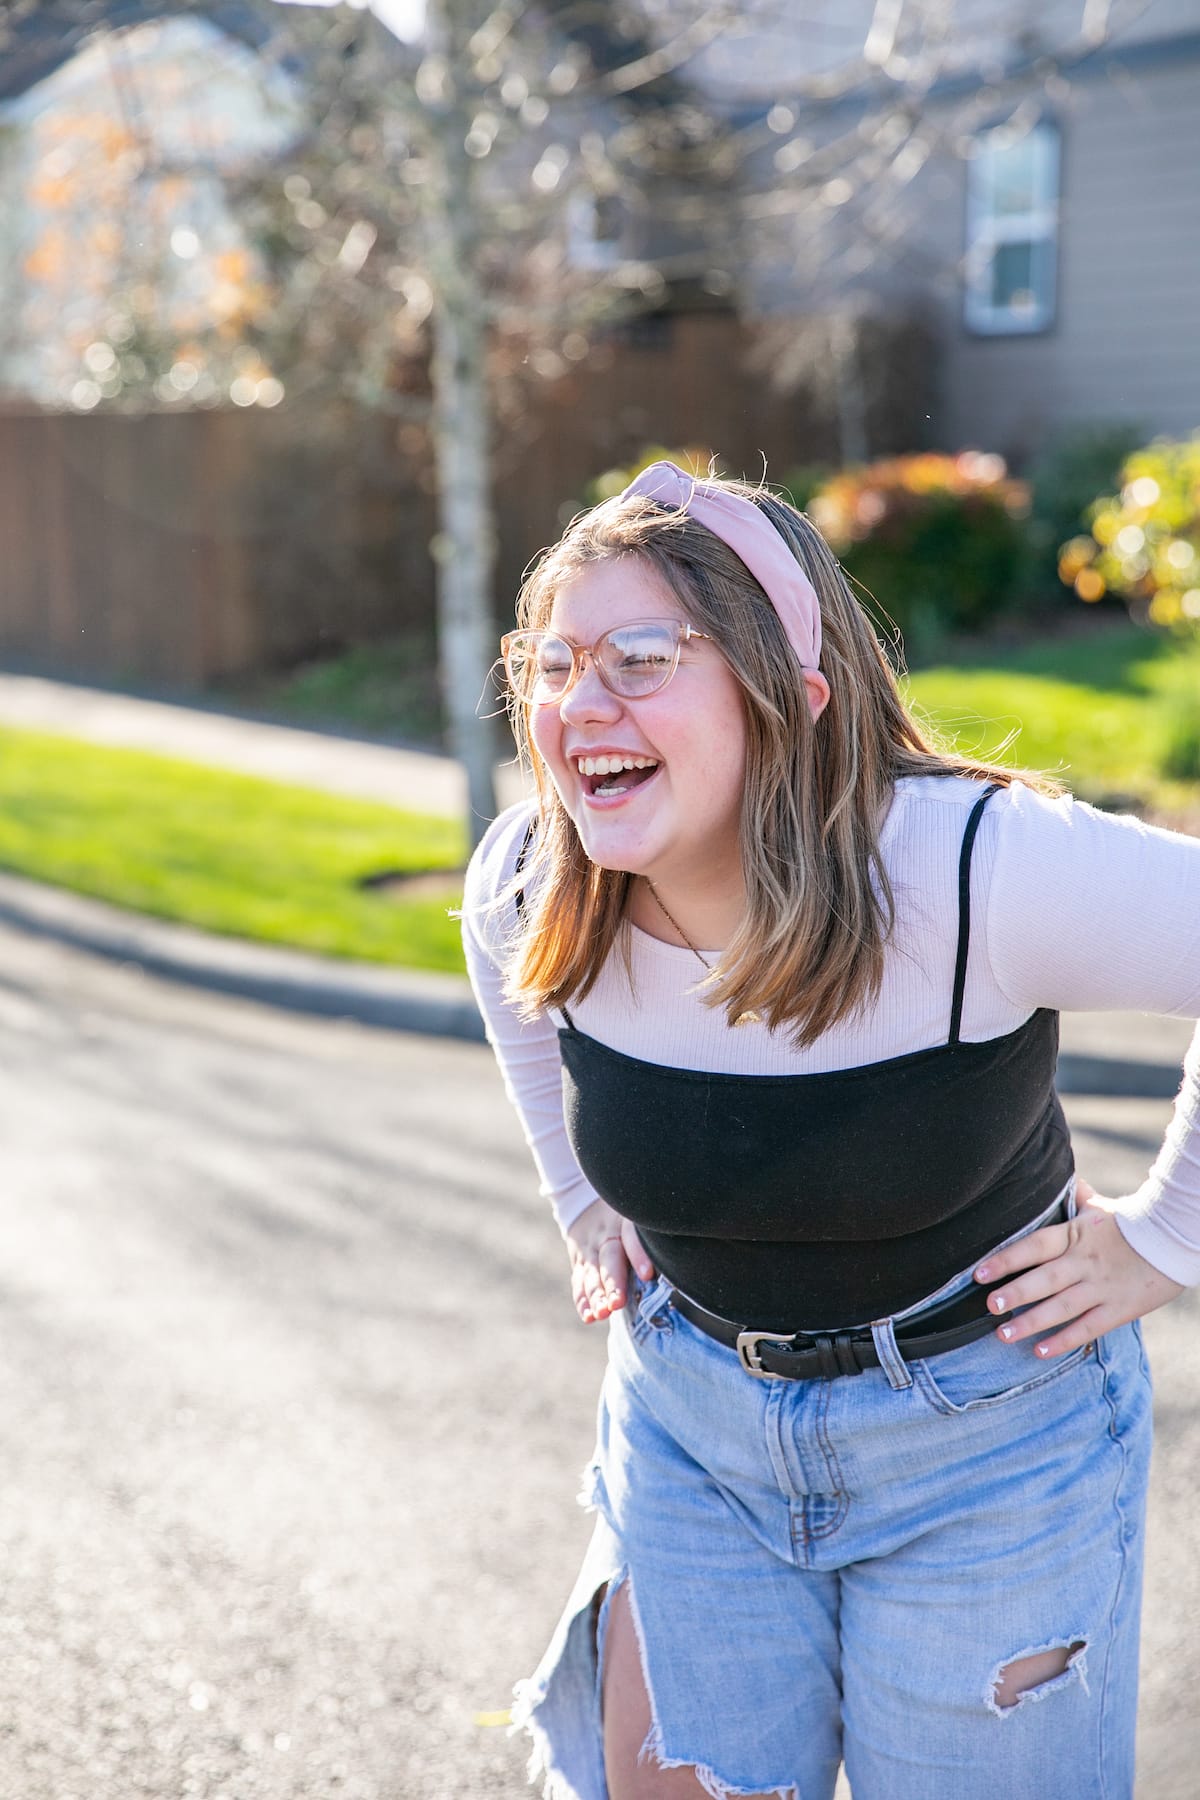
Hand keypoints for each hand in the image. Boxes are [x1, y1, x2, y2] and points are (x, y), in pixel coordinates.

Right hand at [565, 1198, 655, 1325]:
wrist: (584, 1203)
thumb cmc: (627, 1219)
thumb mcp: (638, 1217)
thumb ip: (655, 1236)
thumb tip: (687, 1263)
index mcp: (625, 1221)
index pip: (631, 1235)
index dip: (638, 1254)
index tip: (647, 1275)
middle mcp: (606, 1235)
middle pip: (609, 1258)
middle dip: (613, 1283)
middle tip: (618, 1303)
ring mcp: (590, 1249)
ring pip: (591, 1273)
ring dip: (596, 1295)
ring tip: (602, 1313)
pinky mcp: (579, 1262)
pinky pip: (579, 1282)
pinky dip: (583, 1300)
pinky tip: (589, 1316)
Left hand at [973, 1177, 1183, 1358]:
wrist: (1175, 1239)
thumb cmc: (1132, 1222)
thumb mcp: (1099, 1207)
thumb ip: (1076, 1198)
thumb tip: (1061, 1177)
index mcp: (1076, 1235)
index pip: (1035, 1246)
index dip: (1006, 1259)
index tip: (979, 1272)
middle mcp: (1084, 1262)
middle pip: (1044, 1279)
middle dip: (1015, 1293)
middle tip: (989, 1306)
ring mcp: (1101, 1287)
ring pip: (1061, 1308)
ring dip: (1031, 1322)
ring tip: (1003, 1334)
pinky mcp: (1118, 1309)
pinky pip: (1088, 1328)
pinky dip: (1064, 1341)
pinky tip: (1040, 1350)